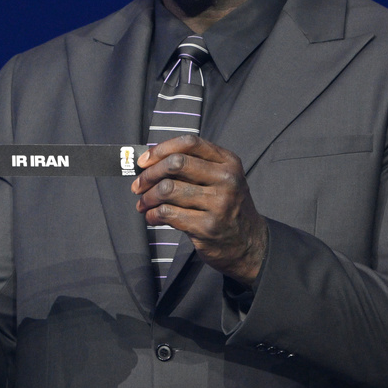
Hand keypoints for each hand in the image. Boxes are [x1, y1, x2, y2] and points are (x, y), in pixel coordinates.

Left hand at [131, 134, 267, 285]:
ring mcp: (219, 203)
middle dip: (149, 174)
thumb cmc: (226, 207)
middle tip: (138, 185)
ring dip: (148, 197)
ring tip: (143, 204)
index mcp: (228, 162)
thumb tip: (149, 163)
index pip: (190, 142)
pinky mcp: (208, 226)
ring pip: (168, 189)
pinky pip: (168, 213)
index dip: (161, 149)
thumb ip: (193, 167)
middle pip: (176, 163)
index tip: (144, 160)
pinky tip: (152, 217)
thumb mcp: (220, 179)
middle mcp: (226, 179)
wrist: (249, 245)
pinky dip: (153, 214)